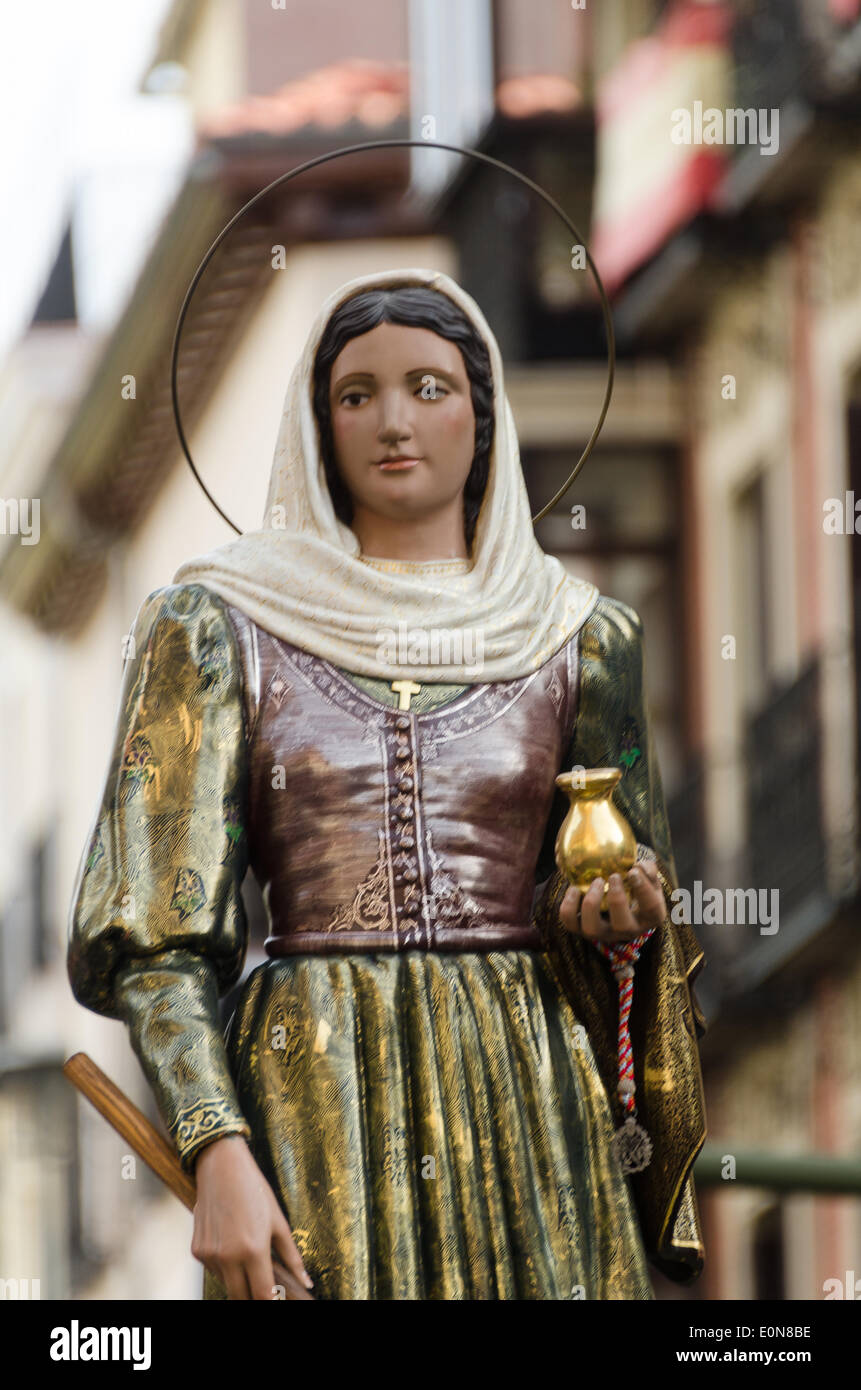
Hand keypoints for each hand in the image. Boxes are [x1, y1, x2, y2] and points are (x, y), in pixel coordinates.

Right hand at [191, 1134, 313, 1299]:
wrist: (221, 1167)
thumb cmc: (254, 1191)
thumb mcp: (279, 1222)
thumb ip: (292, 1257)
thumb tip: (306, 1282)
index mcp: (253, 1250)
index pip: (262, 1295)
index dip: (271, 1301)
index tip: (277, 1298)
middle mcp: (228, 1257)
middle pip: (241, 1297)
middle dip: (254, 1296)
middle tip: (264, 1287)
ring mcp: (210, 1255)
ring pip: (226, 1284)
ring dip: (239, 1281)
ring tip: (248, 1258)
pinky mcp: (197, 1251)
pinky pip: (213, 1270)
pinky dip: (224, 1267)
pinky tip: (232, 1246)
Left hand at [558, 860, 666, 944]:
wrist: (620, 898)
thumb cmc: (637, 886)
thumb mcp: (649, 878)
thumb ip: (648, 869)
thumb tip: (640, 867)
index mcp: (649, 917)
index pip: (651, 908)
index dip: (643, 889)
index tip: (633, 870)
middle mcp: (627, 930)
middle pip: (623, 926)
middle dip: (617, 899)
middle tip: (614, 876)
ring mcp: (604, 933)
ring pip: (592, 930)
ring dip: (592, 903)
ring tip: (597, 881)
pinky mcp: (582, 930)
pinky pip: (570, 923)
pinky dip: (569, 905)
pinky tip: (575, 888)